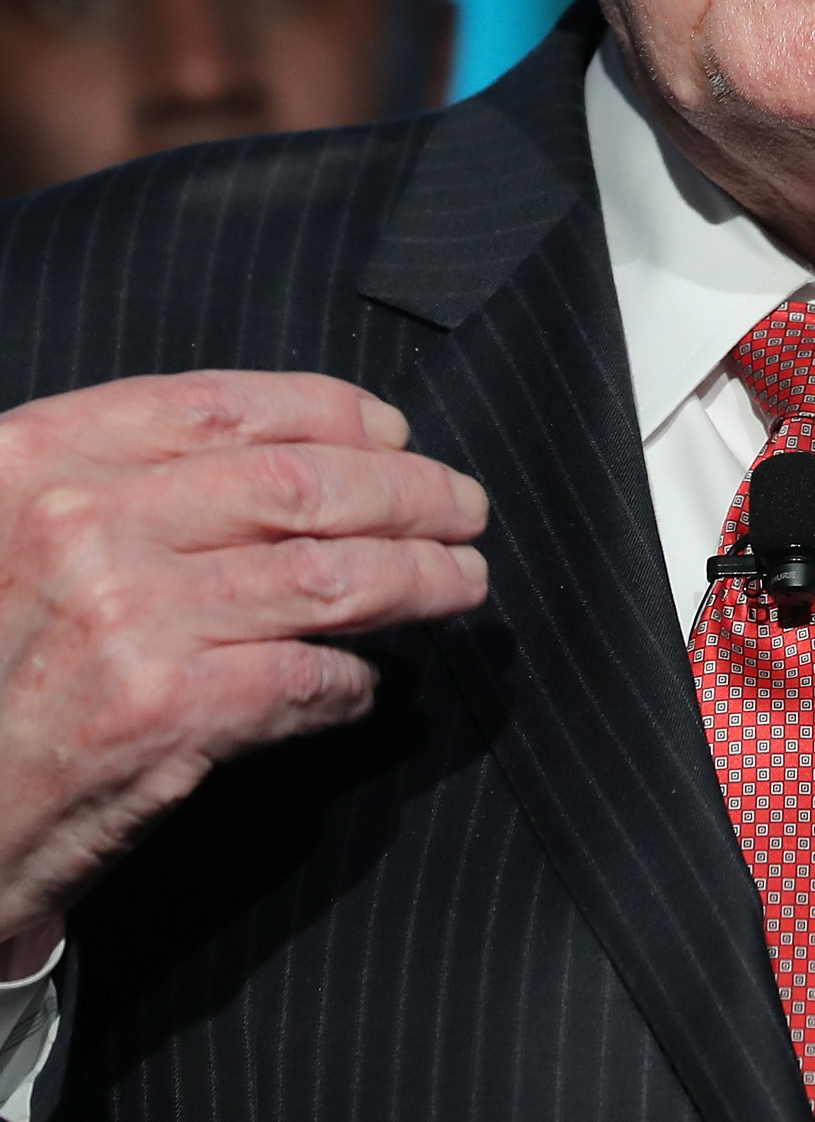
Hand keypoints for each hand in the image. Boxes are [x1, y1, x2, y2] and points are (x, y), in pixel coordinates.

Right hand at [0, 372, 488, 960]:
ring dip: (418, 578)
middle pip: (301, 485)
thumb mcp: (30, 534)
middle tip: (464, 509)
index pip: (226, 408)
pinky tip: (363, 686)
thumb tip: (323, 450)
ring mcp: (123, 617)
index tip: (396, 433)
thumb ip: (139, 480)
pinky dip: (352, 682)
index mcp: (42, 457)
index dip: (334, 413)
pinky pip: (307, 676)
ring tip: (459, 582)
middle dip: (408, 493)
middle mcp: (80, 524)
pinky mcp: (162, 712)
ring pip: (328, 576)